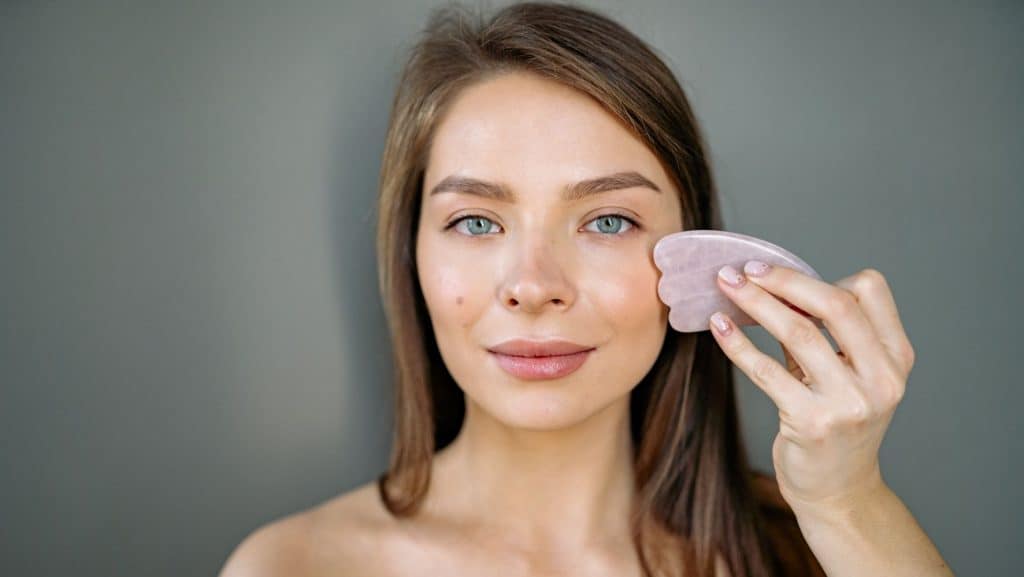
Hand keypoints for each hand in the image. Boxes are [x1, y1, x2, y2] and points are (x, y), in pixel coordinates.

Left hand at [708, 262, 915, 513]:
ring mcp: (849, 403)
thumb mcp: (848, 375)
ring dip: (755, 302)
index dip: (825, 276)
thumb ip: (824, 334)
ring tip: (725, 286)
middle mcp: (881, 378)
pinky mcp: (812, 423)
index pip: (870, 291)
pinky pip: (766, 370)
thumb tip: (774, 285)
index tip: (781, 275)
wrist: (838, 490)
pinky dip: (738, 343)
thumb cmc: (837, 422)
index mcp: (896, 357)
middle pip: (834, 305)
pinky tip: (719, 326)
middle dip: (784, 280)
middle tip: (745, 270)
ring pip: (798, 332)